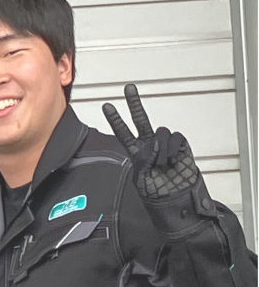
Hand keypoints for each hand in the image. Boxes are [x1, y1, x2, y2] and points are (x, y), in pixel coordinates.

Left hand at [102, 83, 199, 199]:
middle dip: (134, 103)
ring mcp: (165, 143)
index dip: (116, 120)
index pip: (123, 133)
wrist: (177, 199)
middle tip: (128, 87)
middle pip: (140, 119)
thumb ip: (143, 160)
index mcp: (136, 152)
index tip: (107, 106)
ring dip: (161, 149)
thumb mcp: (141, 179)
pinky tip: (173, 160)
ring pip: (160, 131)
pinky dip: (173, 148)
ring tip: (162, 165)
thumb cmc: (157, 192)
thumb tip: (153, 144)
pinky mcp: (180, 144)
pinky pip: (175, 137)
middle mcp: (150, 144)